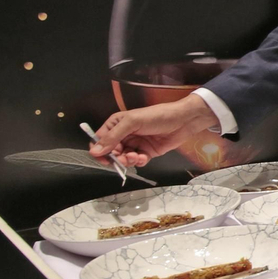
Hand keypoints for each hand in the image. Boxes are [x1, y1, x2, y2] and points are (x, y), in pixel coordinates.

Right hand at [90, 95, 217, 166]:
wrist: (183, 121)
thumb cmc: (157, 116)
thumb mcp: (132, 122)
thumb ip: (113, 137)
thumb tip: (94, 151)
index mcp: (116, 124)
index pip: (99, 139)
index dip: (99, 150)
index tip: (103, 157)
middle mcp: (124, 134)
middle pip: (111, 152)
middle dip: (116, 157)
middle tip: (124, 158)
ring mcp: (135, 144)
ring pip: (123, 158)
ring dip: (128, 160)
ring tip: (136, 156)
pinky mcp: (146, 152)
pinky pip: (136, 161)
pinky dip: (138, 162)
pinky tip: (143, 157)